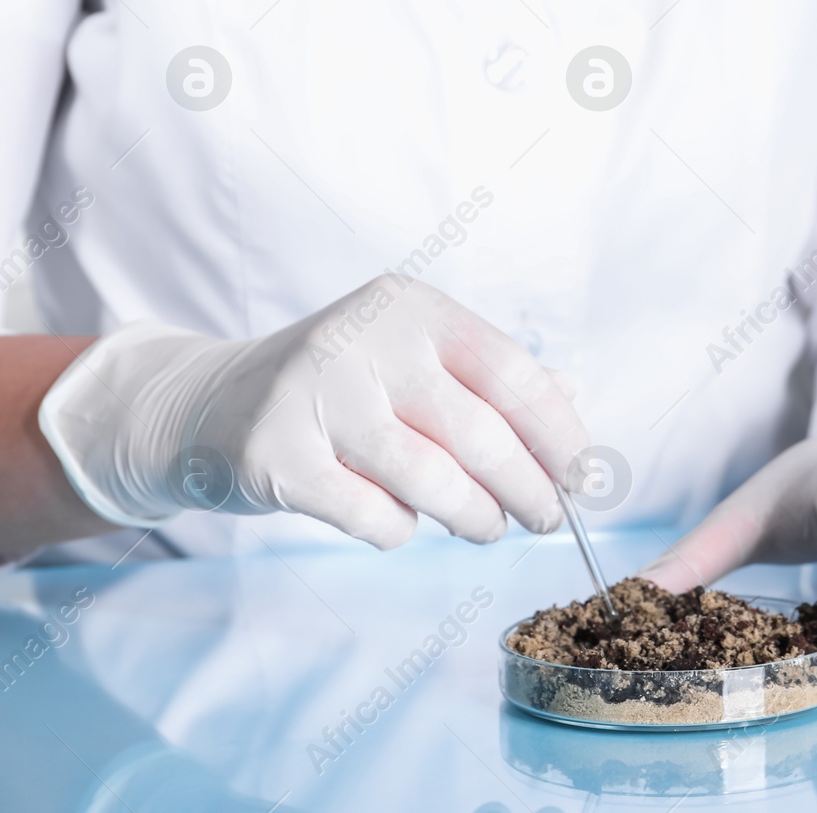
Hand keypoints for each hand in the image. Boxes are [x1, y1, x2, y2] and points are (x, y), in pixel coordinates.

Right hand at [37, 277, 587, 547]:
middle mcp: (365, 339)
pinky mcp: (274, 455)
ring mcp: (315, 395)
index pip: (511, 371)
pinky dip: (401, 530)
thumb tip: (571, 396)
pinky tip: (404, 521)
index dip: (560, 431)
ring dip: (475, 518)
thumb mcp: (413, 359)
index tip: (587, 476)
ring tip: (486, 527)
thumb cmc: (338, 386)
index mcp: (411, 308)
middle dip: (530, 489)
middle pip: (481, 433)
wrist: (206, 403)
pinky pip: (373, 516)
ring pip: (433, 481)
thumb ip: (489, 375)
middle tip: (549, 517)